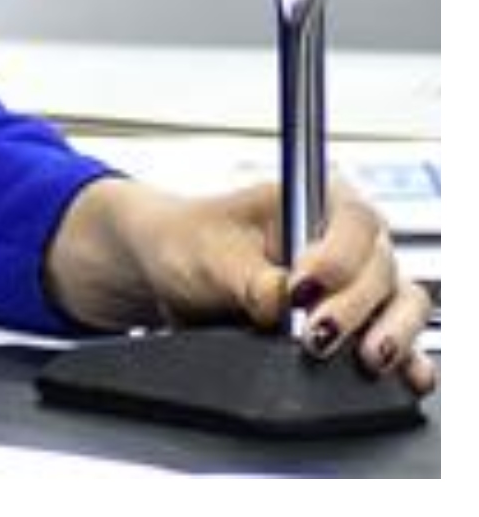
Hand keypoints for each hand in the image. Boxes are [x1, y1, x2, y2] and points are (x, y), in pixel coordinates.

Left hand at [49, 177, 437, 392]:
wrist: (169, 270)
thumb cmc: (187, 243)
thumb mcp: (207, 256)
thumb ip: (249, 280)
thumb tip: (280, 306)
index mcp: (314, 200)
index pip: (353, 222)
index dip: (337, 258)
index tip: (302, 289)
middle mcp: (346, 239)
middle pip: (380, 268)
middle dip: (354, 306)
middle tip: (317, 336)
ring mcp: (358, 281)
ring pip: (401, 302)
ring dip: (391, 333)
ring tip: (366, 359)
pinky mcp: (358, 322)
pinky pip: (397, 337)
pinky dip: (407, 357)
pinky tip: (405, 376)